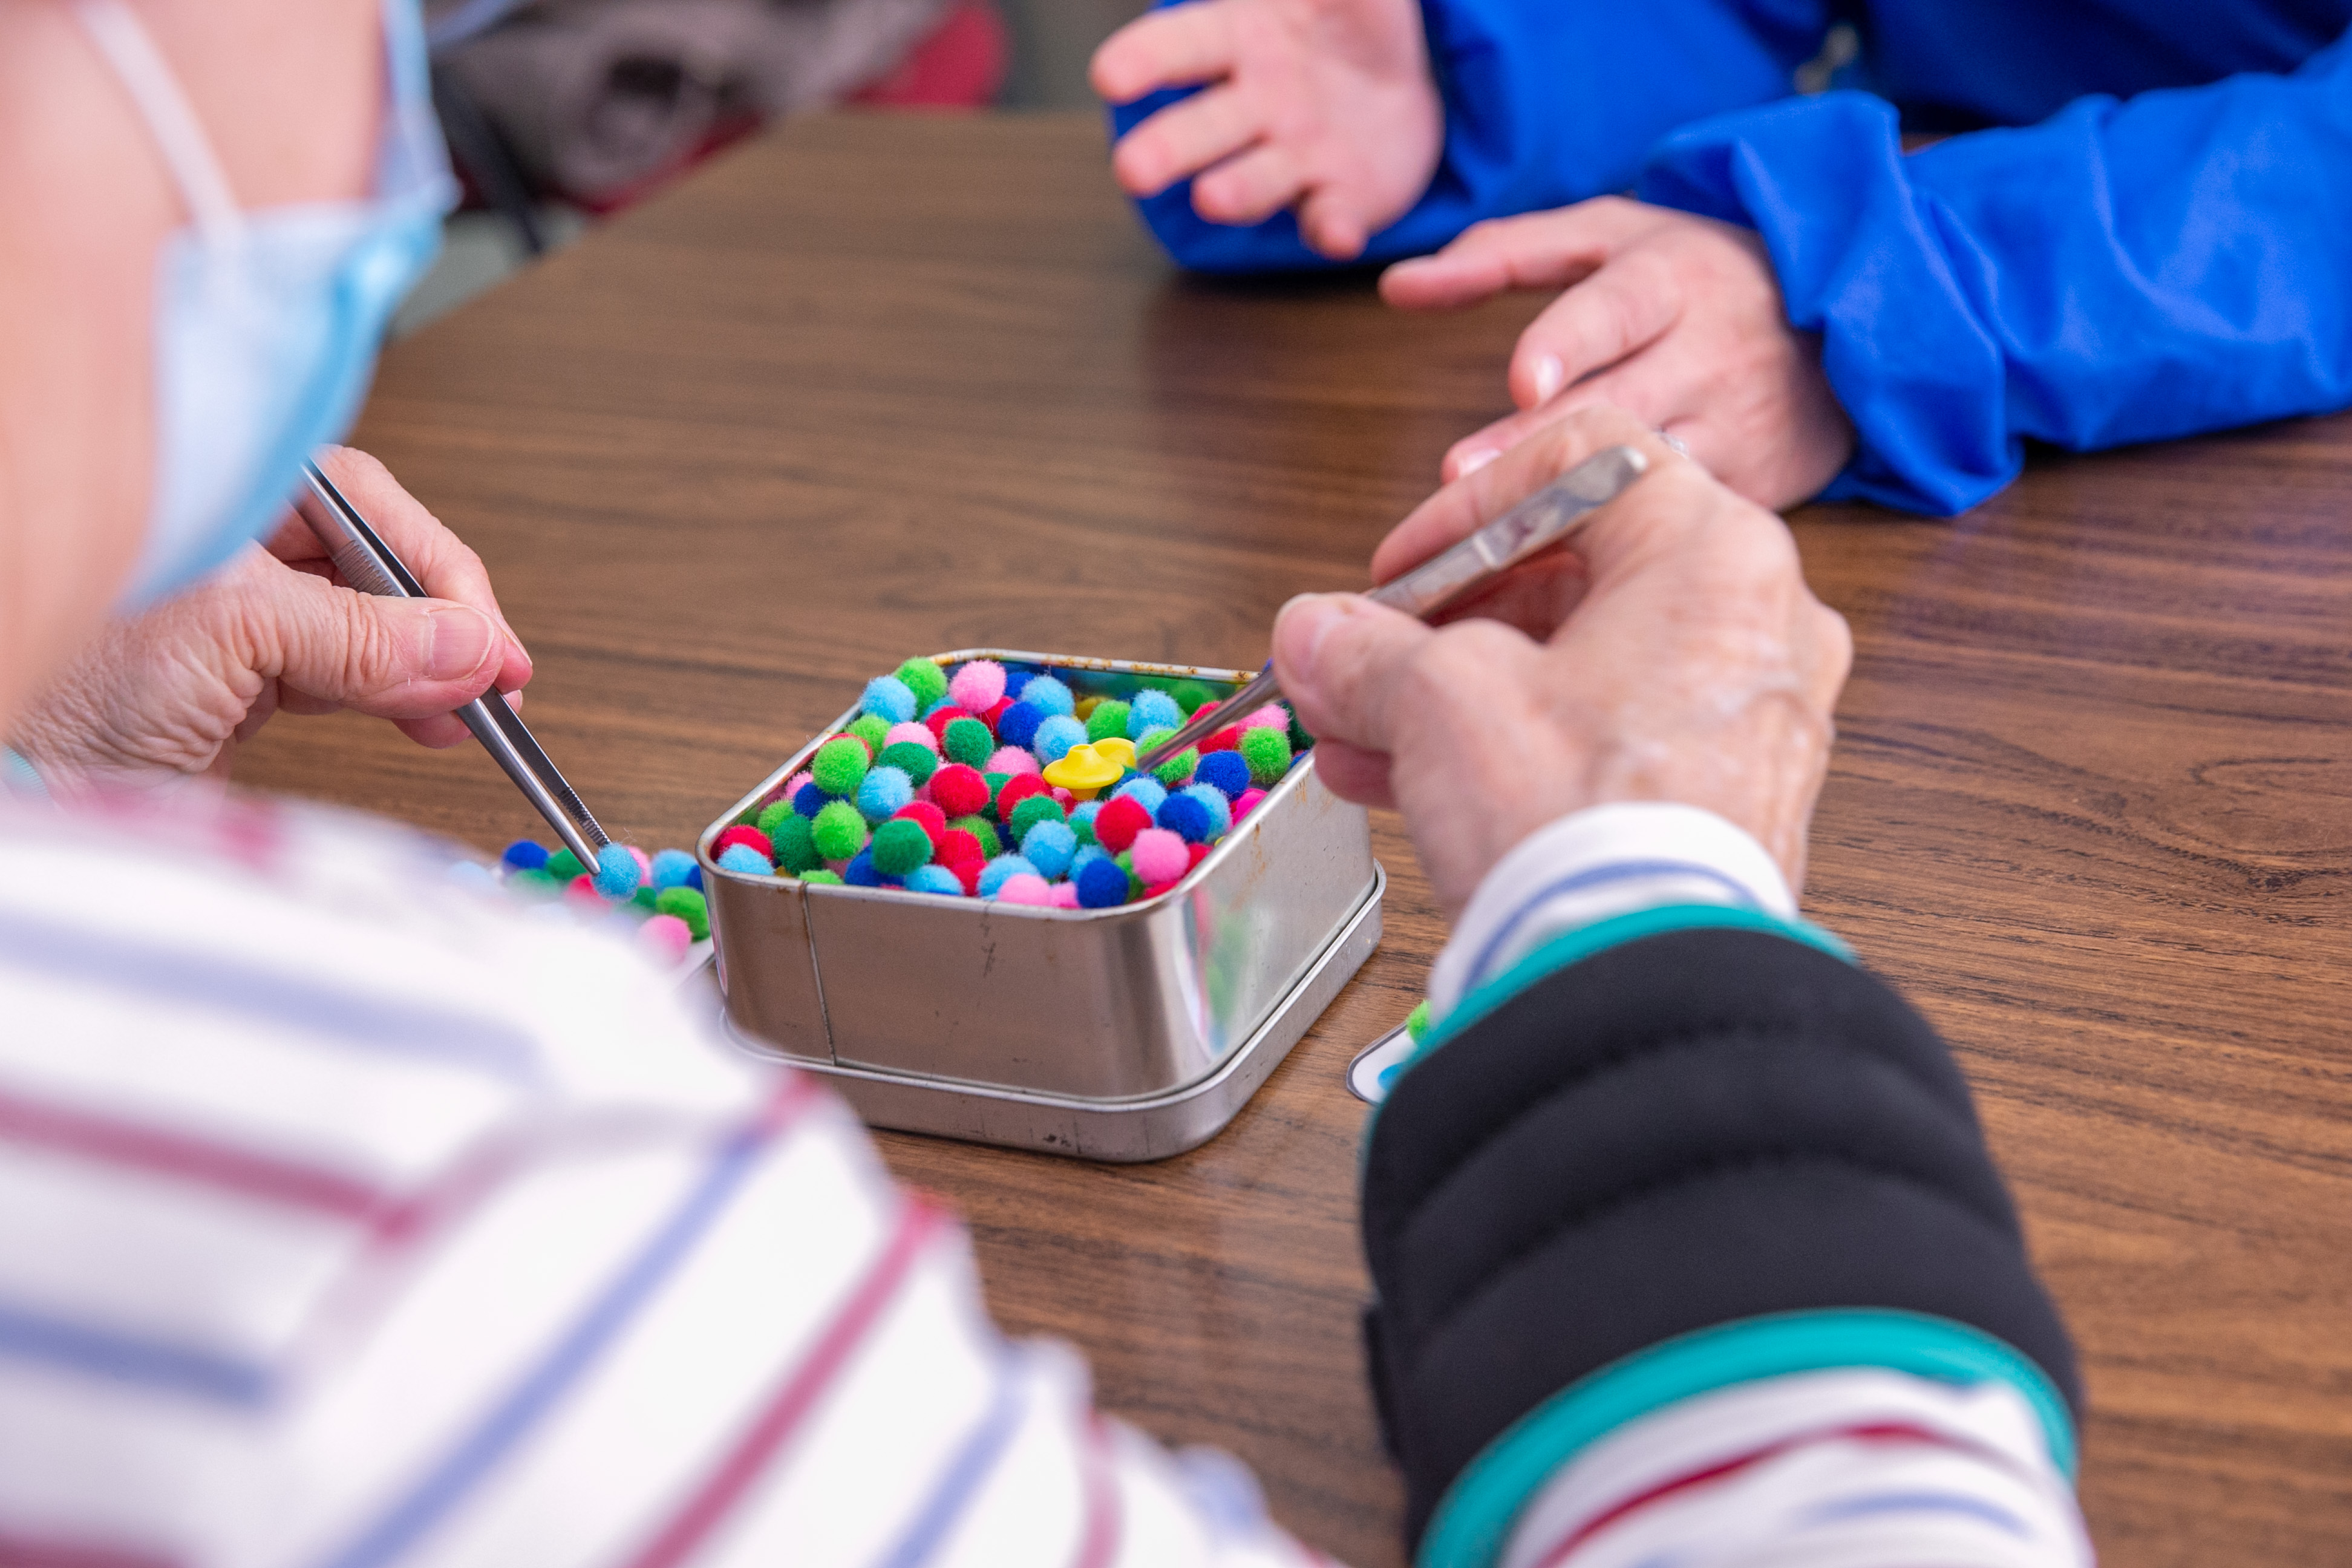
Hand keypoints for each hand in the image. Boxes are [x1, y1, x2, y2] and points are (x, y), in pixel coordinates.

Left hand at [10, 447, 531, 798]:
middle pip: (380, 567)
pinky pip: (350, 679)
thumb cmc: (68, 682)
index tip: (489, 640)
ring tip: (470, 712)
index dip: (441, 571)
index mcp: (226, 499)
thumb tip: (471, 647)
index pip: (369, 507)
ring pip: (373, 630)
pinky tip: (430, 722)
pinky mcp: (246, 684)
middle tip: (496, 679)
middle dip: (444, 624)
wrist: (22, 776)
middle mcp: (239, 549)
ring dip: (430, 671)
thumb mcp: (233, 635)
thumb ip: (360, 638)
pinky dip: (398, 702)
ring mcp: (245, 619)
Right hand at [1091, 0, 1441, 260]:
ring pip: (1253, 179)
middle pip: (1200, 127)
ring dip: (1233, 192)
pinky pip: (1329, 218)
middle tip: (1132, 171)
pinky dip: (1330, 228)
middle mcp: (1253, 106)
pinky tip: (1335, 230)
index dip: (1144, 61)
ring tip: (1211, 198)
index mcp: (1237, 38)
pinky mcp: (1338, 199)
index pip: (1178, 46)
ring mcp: (1292, 157)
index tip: (1109, 75)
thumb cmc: (1350, 8)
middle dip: (1166, 149)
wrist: (1402, 72)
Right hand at [1272, 406, 1850, 915]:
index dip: (1466, 507)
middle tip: (1365, 656)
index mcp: (1716, 554)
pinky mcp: (1729, 804)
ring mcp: (1753, 721)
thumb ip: (1367, 649)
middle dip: (1445, 620)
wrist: (1637, 983)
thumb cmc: (1579, 823)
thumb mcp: (1437, 700)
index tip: (1398, 569)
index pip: (1585, 460)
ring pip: (1582, 670)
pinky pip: (1608, 743)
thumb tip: (1319, 635)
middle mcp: (1759, 626)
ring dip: (1460, 692)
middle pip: (1578, 574)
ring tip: (1361, 732)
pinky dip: (1516, 750)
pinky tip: (1411, 784)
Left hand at [1380, 198, 1856, 509]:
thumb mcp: (1611, 236)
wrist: (1841, 319)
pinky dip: (1619, 556)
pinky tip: (1551, 583)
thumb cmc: (1698, 275)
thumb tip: (1397, 284)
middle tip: (1457, 482)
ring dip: (1575, 514)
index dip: (1569, 343)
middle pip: (1619, 405)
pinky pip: (1679, 525)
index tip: (1521, 381)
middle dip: (1536, 448)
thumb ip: (1503, 255)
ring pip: (1651, 476)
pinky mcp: (1754, 485)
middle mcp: (1710, 353)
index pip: (1617, 307)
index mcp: (1671, 281)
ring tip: (1492, 545)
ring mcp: (1737, 426)